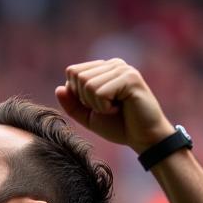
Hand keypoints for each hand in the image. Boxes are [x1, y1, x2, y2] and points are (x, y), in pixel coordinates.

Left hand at [56, 60, 175, 153]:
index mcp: (103, 69)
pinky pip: (99, 92)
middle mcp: (113, 64)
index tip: (97, 106)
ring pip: (87, 84)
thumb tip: (59, 88)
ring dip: (97, 105)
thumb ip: (72, 104)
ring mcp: (122, 69)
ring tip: (114, 108)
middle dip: (86, 100)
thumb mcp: (89, 116)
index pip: (72, 72)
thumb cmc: (119, 126)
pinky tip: (120, 108)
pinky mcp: (129, 78)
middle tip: (106, 108)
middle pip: (77, 76)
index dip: (77, 95)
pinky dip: (105, 107)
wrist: (143, 138)